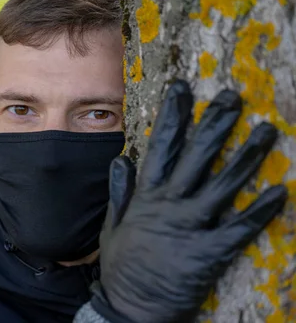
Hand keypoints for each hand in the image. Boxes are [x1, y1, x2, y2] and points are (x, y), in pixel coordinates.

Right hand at [92, 80, 287, 322]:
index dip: (173, 116)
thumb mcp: (112, 226)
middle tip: (234, 97)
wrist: (131, 308)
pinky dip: (262, 210)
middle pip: (197, 156)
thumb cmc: (123, 265)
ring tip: (268, 130)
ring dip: (248, 156)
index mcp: (147, 196)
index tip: (182, 89)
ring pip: (224, 184)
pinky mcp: (211, 252)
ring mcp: (191, 227)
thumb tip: (121, 159)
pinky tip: (282, 191)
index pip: (161, 147)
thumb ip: (118, 192)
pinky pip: (241, 227)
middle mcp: (170, 204)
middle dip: (216, 124)